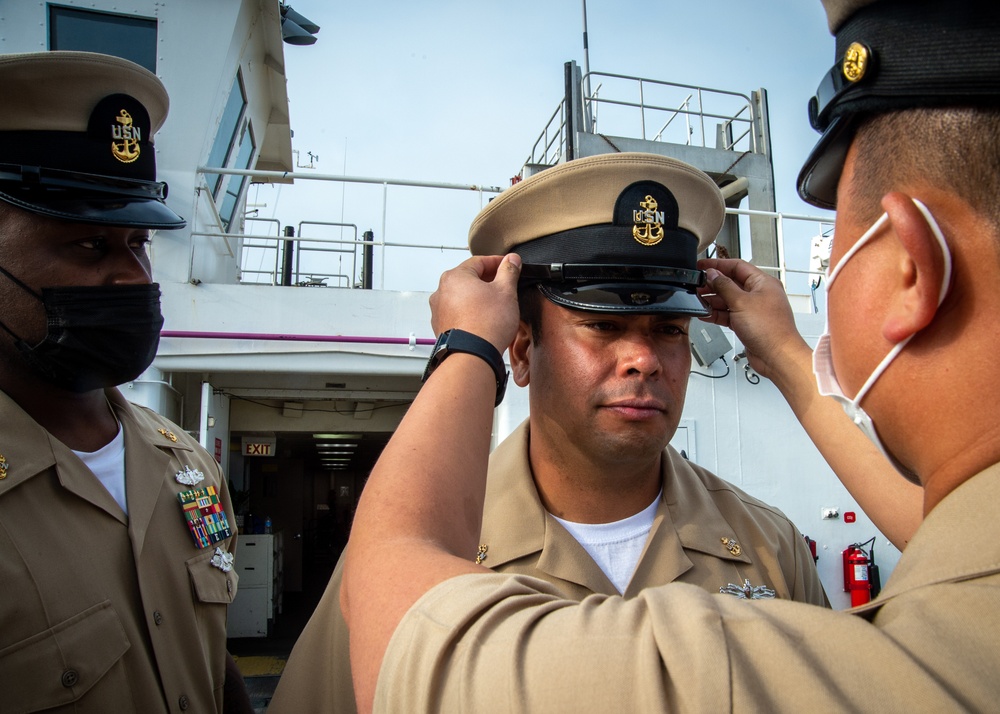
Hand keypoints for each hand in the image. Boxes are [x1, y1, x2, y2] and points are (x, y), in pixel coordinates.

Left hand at [429, 254, 521, 351]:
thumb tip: (512, 261)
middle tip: (505, 285)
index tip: (509, 265)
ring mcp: (439, 310)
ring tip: (495, 306)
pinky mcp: (442, 327)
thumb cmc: (486, 324)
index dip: (498, 262)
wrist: (472, 354)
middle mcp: (442, 291)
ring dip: (478, 297)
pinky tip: (483, 319)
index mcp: (455, 276)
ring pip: (462, 297)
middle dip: (488, 280)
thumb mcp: (506, 291)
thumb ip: (509, 271)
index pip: (479, 261)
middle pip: (469, 278)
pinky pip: (458, 313)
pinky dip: (470, 312)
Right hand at [697, 258, 808, 380]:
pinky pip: (729, 314)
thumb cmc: (770, 329)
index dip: (717, 265)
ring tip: (698, 300)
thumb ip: (724, 286)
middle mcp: (758, 294)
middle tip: (697, 285)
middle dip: (713, 284)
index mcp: (762, 283)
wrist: (777, 356)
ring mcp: (753, 309)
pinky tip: (706, 314)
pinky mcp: (747, 323)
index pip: (737, 266)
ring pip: (728, 299)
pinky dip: (717, 314)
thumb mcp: (741, 302)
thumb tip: (712, 275)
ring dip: (713, 300)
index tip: (702, 265)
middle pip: (731, 283)